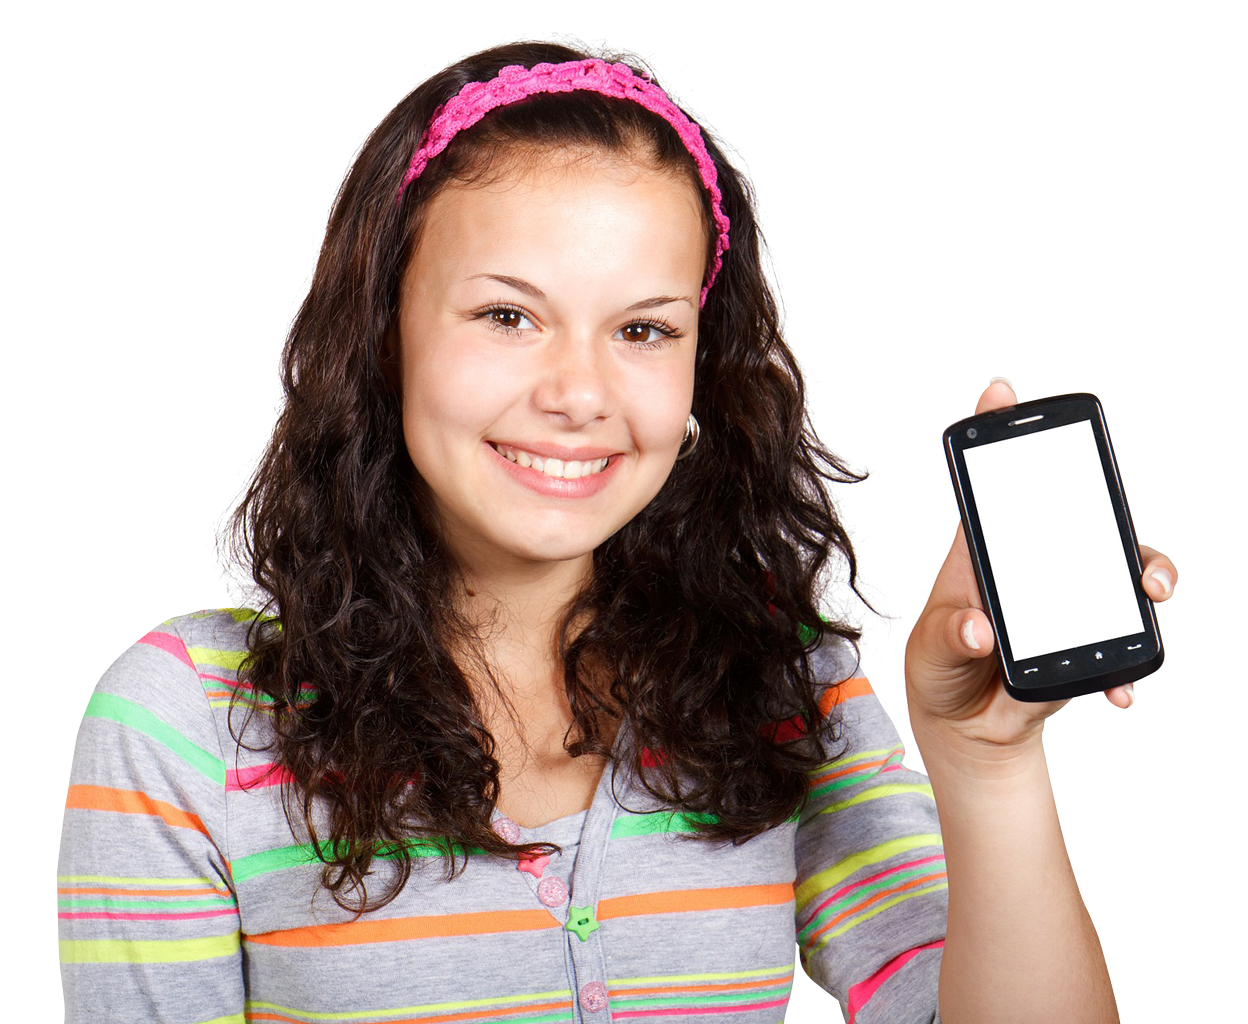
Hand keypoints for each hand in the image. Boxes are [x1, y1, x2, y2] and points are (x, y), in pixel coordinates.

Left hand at [903, 379, 1177, 756]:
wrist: (968, 728)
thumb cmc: (940, 671)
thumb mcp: (931, 654)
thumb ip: (950, 639)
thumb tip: (980, 630)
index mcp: (981, 554)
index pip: (987, 488)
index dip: (992, 437)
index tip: (998, 391)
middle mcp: (1027, 564)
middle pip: (1074, 516)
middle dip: (1105, 505)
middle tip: (1119, 520)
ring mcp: (1063, 597)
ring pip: (1114, 567)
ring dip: (1141, 573)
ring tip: (1149, 594)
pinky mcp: (1086, 636)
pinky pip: (1122, 637)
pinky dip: (1126, 660)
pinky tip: (1116, 688)